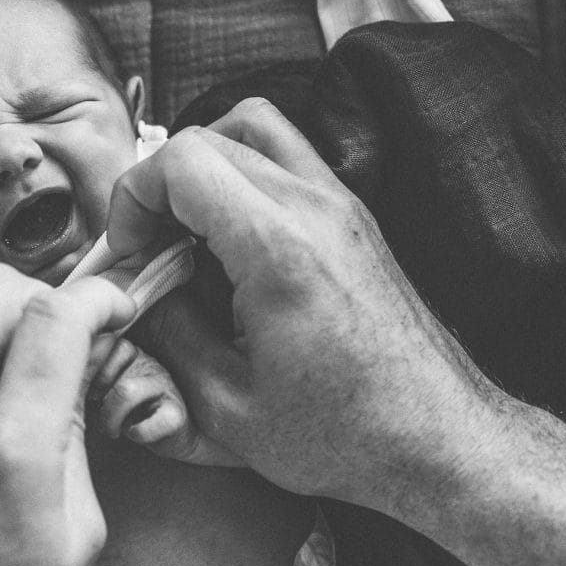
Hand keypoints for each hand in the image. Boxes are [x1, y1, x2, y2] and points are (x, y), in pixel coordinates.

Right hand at [103, 99, 503, 508]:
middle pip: (211, 136)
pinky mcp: (355, 219)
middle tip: (151, 251)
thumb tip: (139, 295)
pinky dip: (246, 182)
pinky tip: (235, 251)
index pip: (182, 160)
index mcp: (278, 247)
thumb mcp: (226, 407)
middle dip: (161, 187)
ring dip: (207, 168)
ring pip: (255, 129)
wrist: (435, 437)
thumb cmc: (346, 434)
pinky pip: (288, 162)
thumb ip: (168, 336)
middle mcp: (315, 208)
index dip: (134, 198)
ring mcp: (342, 206)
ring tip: (190, 237)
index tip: (130, 251)